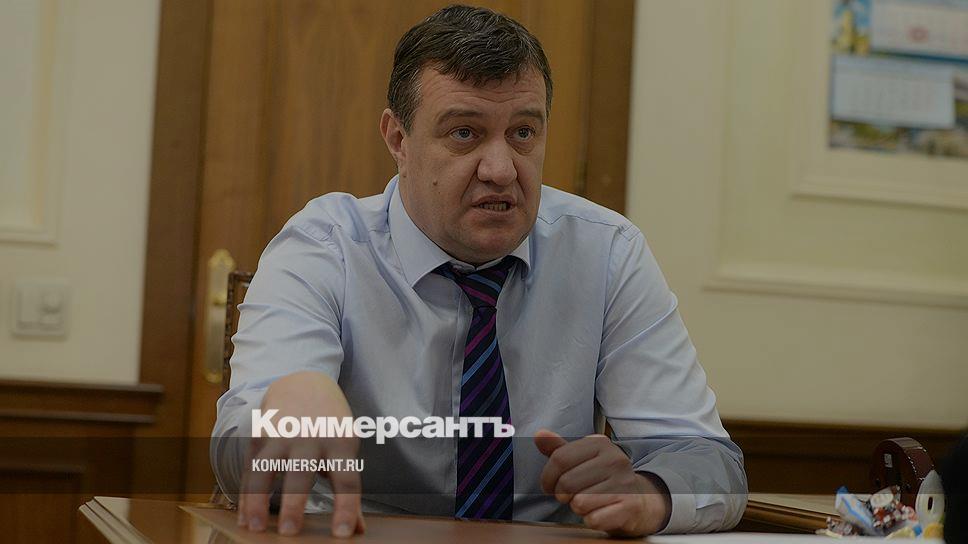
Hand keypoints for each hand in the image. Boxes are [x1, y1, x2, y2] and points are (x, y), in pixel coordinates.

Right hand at [238, 371, 365, 537]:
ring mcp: (282, 435)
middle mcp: (311, 437)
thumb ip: (348, 487)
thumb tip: (359, 530)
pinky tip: (244, 518)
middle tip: (290, 533)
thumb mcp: (346, 447)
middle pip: (301, 473)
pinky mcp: (261, 434)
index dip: (346, 507)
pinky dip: (245, 495)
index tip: (342, 534)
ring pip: (266, 470)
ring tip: (255, 529)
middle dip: (295, 503)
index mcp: (341, 442)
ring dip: (258, 501)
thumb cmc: (330, 424)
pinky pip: (249, 468)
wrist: (303, 383)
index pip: (347, 479)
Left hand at [534, 429, 670, 536]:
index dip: (547, 476)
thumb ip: (558, 449)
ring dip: (577, 507)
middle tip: (568, 496)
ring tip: (587, 502)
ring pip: (579, 502)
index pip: (559, 458)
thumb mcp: (581, 459)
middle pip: (567, 482)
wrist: (639, 498)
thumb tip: (539, 435)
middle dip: (561, 494)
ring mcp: (624, 483)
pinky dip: (591, 520)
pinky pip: (593, 519)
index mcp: (600, 443)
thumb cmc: (602, 478)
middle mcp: (615, 459)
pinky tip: (599, 512)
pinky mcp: (629, 506)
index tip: (549, 485)